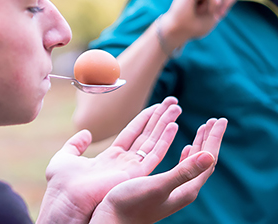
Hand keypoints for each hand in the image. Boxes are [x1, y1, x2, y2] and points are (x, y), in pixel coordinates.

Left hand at [37, 96, 181, 223]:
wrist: (65, 198)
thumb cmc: (62, 183)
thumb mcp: (67, 156)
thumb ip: (76, 144)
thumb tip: (86, 133)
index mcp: (109, 159)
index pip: (131, 135)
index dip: (143, 120)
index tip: (155, 107)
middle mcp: (123, 164)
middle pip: (146, 136)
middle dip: (159, 118)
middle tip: (172, 102)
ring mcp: (131, 169)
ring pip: (153, 142)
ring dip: (165, 124)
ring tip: (176, 107)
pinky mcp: (135, 175)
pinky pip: (155, 154)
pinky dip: (165, 139)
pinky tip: (173, 125)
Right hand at [90, 117, 227, 223]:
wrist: (113, 221)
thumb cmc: (131, 204)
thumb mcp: (158, 185)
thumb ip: (184, 172)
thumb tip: (210, 156)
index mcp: (187, 188)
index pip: (208, 158)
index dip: (214, 137)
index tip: (219, 119)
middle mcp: (184, 188)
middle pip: (203, 159)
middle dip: (210, 138)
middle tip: (216, 120)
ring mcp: (174, 188)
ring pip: (193, 161)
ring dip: (199, 142)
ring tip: (203, 128)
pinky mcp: (164, 187)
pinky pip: (182, 166)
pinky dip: (186, 153)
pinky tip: (184, 148)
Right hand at [160, 0, 237, 48]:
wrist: (178, 30)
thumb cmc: (195, 24)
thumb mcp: (216, 12)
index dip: (230, 2)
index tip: (219, 15)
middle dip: (223, 4)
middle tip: (212, 15)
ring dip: (215, 4)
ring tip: (204, 12)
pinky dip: (212, 2)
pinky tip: (204, 10)